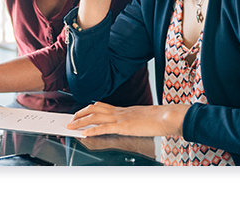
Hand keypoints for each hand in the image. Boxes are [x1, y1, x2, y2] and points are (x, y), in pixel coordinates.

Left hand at [66, 102, 189, 137]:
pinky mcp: (124, 126)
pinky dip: (92, 131)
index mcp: (124, 109)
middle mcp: (120, 111)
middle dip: (81, 113)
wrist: (167, 116)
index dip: (90, 109)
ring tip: (72, 125)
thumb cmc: (159, 118)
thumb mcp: (143, 117)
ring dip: (81, 121)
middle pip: (95, 108)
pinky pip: (104, 128)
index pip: (102, 106)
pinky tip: (85, 134)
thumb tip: (133, 123)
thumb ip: (135, 119)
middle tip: (72, 118)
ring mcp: (121, 118)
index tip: (82, 111)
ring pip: (95, 117)